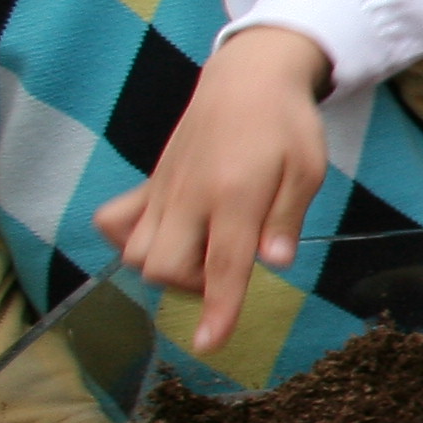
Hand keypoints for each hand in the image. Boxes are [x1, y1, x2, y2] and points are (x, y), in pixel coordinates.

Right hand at [92, 28, 334, 353]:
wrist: (246, 76)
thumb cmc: (286, 124)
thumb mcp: (308, 169)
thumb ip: (287, 219)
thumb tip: (274, 264)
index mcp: (235, 194)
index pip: (223, 265)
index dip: (217, 310)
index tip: (208, 345)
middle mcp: (189, 196)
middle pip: (163, 267)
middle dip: (193, 288)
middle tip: (228, 267)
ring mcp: (163, 190)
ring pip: (136, 252)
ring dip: (167, 269)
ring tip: (204, 252)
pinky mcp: (150, 183)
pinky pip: (115, 222)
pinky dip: (130, 241)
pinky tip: (168, 236)